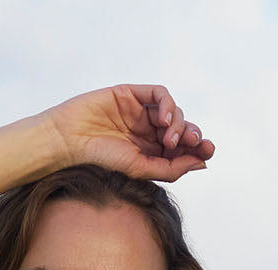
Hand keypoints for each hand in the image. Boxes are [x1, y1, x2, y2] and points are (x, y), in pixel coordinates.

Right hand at [45, 84, 213, 182]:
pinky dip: (168, 104)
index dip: (197, 148)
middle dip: (193, 135)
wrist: (70, 139)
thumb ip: (170, 168)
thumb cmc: (100, 158)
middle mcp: (147, 131)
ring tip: (169, 138)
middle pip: (182, 129)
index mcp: (150, 152)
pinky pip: (159, 94)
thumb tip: (202, 163)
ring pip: (174, 112)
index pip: (181, 148)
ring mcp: (140, 111)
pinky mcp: (132, 93)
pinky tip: (165, 119)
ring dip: (179, 124)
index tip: (207, 152)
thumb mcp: (140, 169)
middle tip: (195, 142)